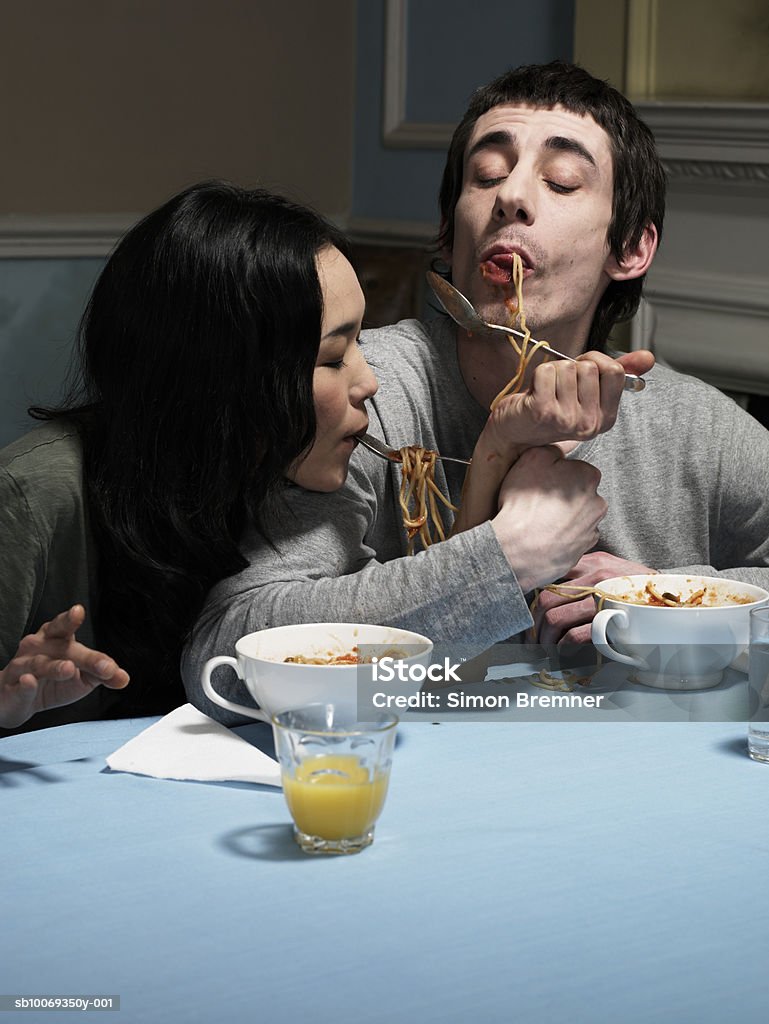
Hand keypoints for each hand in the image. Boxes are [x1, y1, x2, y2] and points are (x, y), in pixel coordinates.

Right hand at [0, 606, 129, 728]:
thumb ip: (102, 674)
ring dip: (53, 667)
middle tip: (101, 663)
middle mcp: (38, 647)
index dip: (71, 619)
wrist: (18, 701)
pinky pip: (19, 684)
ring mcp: (22, 666)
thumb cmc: (53, 680)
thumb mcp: (82, 676)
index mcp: (56, 638)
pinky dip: (24, 684)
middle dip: (81, 654)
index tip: (79, 611)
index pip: (64, 626)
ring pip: (38, 664)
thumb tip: (124, 678)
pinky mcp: (11, 688)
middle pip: (58, 645)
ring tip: (69, 668)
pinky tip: (30, 682)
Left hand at [483, 349, 654, 456]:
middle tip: (557, 388)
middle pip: (589, 367)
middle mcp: (589, 423)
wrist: (513, 433)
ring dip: (553, 372)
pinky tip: (533, 394)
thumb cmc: (548, 410)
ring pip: (567, 367)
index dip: (595, 363)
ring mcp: (566, 419)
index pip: (615, 371)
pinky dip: (537, 375)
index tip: (580, 377)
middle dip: (571, 368)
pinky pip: (547, 370)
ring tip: (545, 392)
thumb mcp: (586, 393)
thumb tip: (647, 358)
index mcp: (605, 419)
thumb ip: (615, 375)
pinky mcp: (543, 411)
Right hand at [491, 447, 607, 593]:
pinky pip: (573, 539)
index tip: (543, 482)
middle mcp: (597, 503)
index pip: (577, 469)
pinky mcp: (582, 550)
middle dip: (563, 496)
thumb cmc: (523, 504)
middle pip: (580, 493)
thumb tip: (559, 451)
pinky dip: (562, 537)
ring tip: (539, 521)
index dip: (557, 474)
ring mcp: (591, 529)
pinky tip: (544, 536)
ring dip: (563, 517)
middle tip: (539, 502)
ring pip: (578, 517)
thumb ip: (552, 449)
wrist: (516, 548)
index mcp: (588, 476)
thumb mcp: (531, 459)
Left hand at [534, 551, 655, 645]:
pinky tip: (564, 652)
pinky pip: (575, 635)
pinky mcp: (612, 621)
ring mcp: (604, 599)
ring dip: (545, 638)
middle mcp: (596, 578)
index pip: (550, 575)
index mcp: (594, 563)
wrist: (678, 602)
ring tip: (546, 649)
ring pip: (555, 617)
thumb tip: (556, 590)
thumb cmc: (642, 591)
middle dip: (534, 623)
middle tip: (534, 638)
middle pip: (546, 598)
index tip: (532, 615)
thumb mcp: (615, 572)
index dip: (534, 598)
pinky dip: (564, 647)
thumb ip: (587, 574)